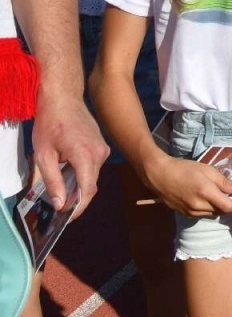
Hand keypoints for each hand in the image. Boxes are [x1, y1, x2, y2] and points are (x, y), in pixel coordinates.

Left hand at [29, 87, 108, 218]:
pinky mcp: (102, 145)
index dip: (78, 207)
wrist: (63, 98)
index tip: (67, 218)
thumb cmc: (50, 123)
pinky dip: (82, 173)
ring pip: (92, 175)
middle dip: (77, 199)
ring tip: (60, 190)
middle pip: (91, 184)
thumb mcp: (43, 155)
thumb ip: (52, 181)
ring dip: (78, 185)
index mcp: (85, 156)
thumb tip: (60, 203)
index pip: (87, 190)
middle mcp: (100, 153)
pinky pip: (93, 165)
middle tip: (59, 208)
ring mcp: (103, 148)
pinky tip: (67, 173)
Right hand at [144, 153, 231, 216]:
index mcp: (206, 193)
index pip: (228, 206)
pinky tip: (209, 198)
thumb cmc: (184, 168)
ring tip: (222, 195)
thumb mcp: (207, 170)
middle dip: (231, 205)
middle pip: (222, 211)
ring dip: (220, 207)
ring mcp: (191, 212)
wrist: (159, 175)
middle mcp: (199, 206)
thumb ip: (223, 181)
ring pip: (213, 213)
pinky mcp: (184, 214)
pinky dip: (210, 208)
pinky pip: (203, 214)